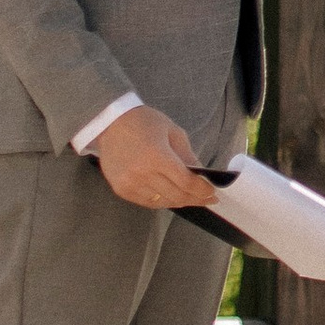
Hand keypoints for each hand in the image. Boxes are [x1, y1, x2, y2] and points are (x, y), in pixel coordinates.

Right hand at [94, 104, 213, 211]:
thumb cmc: (145, 122)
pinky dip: (162, 201)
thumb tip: (202, 176)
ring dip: (179, 202)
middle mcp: (142, 174)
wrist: (110, 123)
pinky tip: (172, 197)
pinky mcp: (121, 190)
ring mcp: (130, 184)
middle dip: (195, 199)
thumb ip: (188, 155)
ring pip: (162, 202)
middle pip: (175, 195)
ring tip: (192, 199)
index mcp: (157, 156)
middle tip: (207, 200)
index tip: (213, 194)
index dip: (202, 191)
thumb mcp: (173, 132)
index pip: (186, 182)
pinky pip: (147, 202)